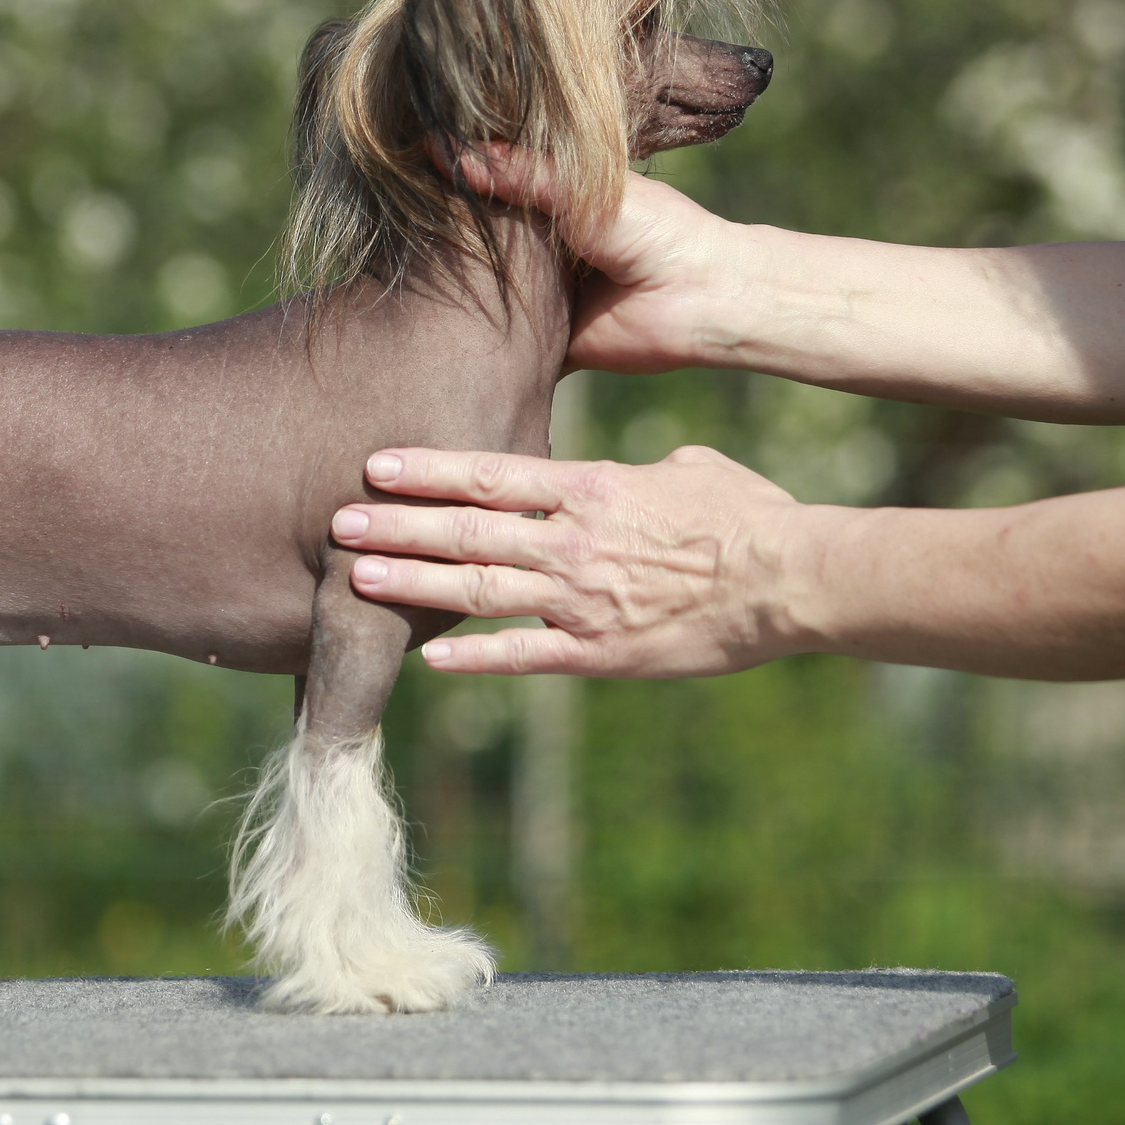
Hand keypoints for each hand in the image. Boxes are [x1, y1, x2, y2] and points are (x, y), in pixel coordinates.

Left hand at [329, 443, 808, 675]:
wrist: (787, 581)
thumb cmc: (750, 516)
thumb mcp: (695, 470)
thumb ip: (651, 470)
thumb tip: (647, 470)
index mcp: (591, 488)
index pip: (492, 474)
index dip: (428, 469)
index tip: (376, 464)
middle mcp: (572, 541)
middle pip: (466, 530)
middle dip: (397, 525)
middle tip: (337, 519)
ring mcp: (580, 600)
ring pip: (478, 590)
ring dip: (412, 583)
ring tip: (355, 576)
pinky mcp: (598, 652)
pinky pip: (522, 656)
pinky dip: (472, 659)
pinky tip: (426, 660)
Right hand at [427, 136, 754, 373]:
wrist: (699, 299)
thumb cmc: (654, 229)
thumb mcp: (581, 187)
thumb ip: (518, 172)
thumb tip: (443, 149)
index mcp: (550, 201)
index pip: (487, 184)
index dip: (453, 175)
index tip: (401, 161)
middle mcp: (538, 247)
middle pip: (476, 238)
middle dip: (443, 233)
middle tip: (394, 220)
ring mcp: (537, 296)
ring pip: (481, 289)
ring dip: (453, 286)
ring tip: (399, 270)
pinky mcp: (541, 344)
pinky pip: (498, 343)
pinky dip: (472, 338)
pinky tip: (430, 327)